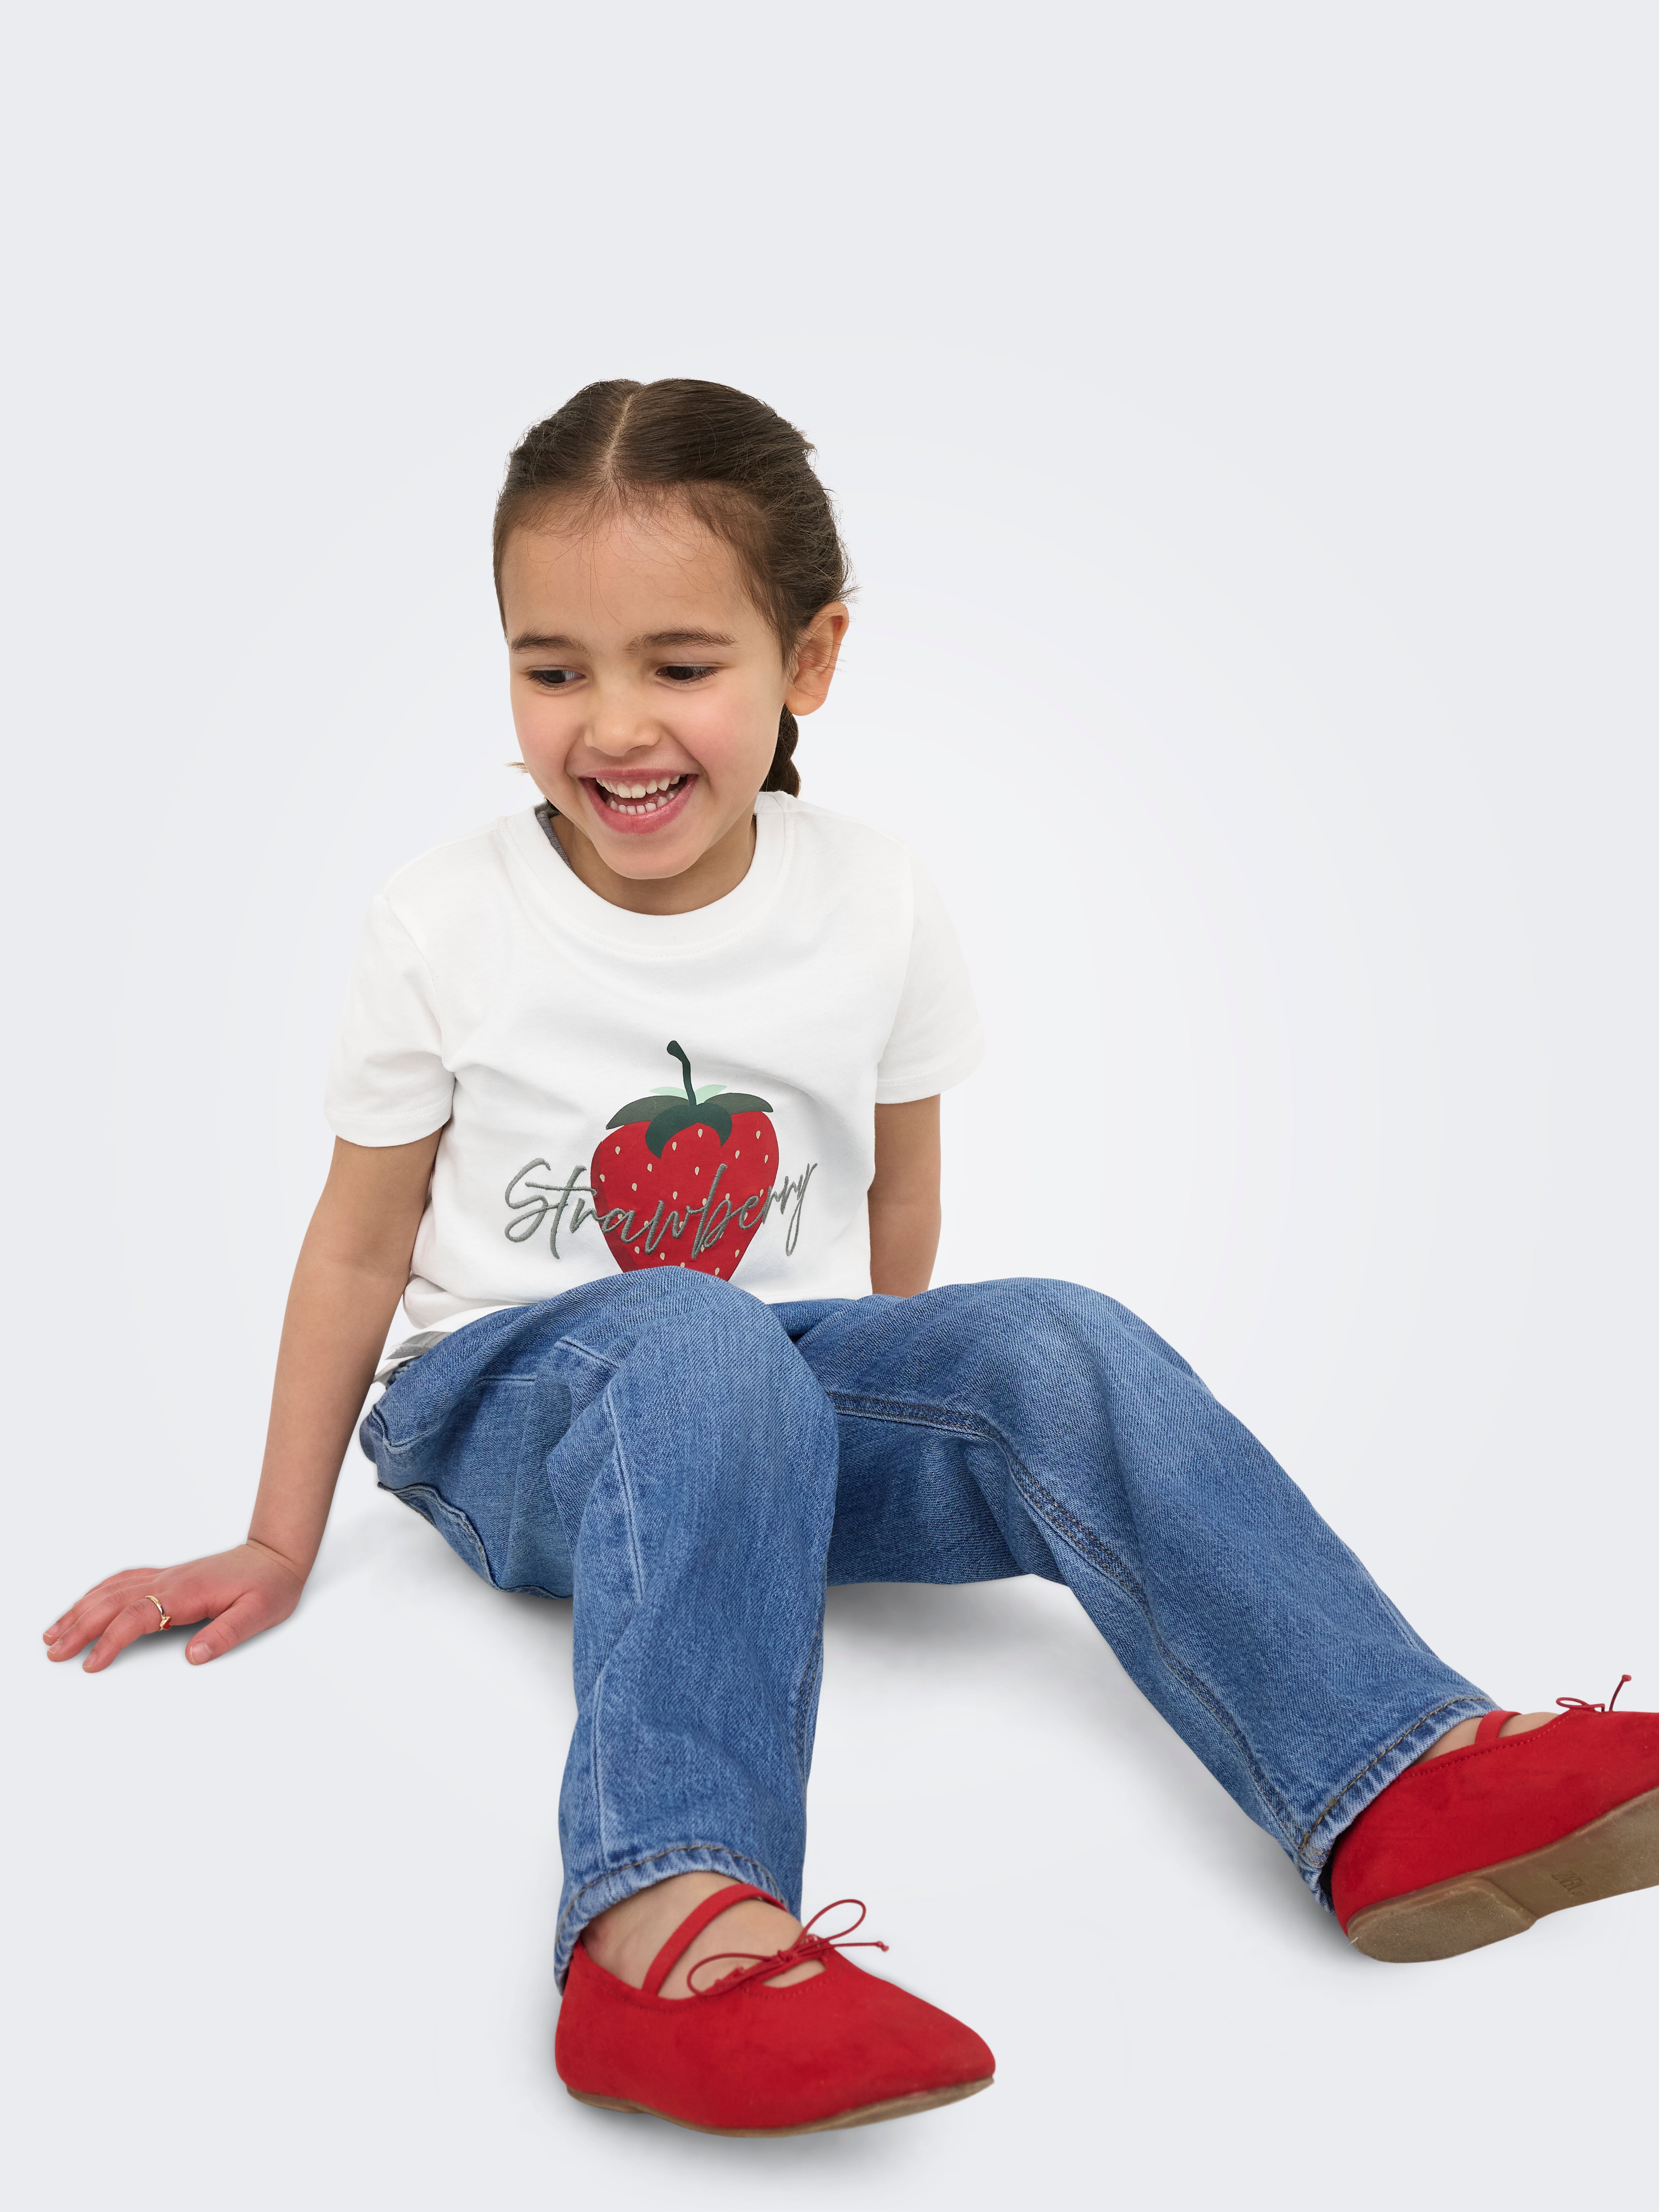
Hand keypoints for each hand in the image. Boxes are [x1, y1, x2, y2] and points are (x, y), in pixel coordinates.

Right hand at [41, 1542, 305, 1670]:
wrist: (277, 1555)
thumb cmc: (269, 1585)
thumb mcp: (259, 1613)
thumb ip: (227, 1634)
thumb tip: (194, 1656)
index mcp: (187, 1592)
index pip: (137, 1616)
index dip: (111, 1640)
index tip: (91, 1663)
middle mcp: (170, 1580)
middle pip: (112, 1602)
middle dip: (79, 1627)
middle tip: (53, 1652)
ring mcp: (166, 1576)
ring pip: (112, 1590)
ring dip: (80, 1610)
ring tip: (53, 1633)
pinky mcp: (167, 1576)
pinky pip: (123, 1581)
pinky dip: (97, 1594)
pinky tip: (84, 1605)